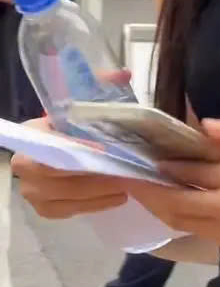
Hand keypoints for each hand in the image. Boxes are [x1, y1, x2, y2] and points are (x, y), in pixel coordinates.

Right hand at [12, 69, 132, 219]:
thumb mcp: (92, 100)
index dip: (80, 148)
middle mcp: (24, 162)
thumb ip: (104, 86)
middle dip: (94, 174)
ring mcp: (31, 188)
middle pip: (56, 175)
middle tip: (126, 171)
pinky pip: (66, 211)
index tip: (108, 149)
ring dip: (98, 191)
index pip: (53, 144)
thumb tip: (122, 75)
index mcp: (34, 131)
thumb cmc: (84, 122)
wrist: (75, 145)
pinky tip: (117, 196)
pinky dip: (93, 205)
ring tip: (128, 183)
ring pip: (64, 195)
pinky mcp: (43, 207)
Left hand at [126, 119, 219, 254]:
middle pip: (175, 204)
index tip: (141, 156)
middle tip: (128, 179)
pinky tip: (176, 206)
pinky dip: (182, 220)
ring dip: (160, 209)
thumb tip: (201, 125)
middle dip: (148, 193)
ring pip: (183, 223)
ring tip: (144, 193)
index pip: (187, 172)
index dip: (161, 166)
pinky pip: (200, 232)